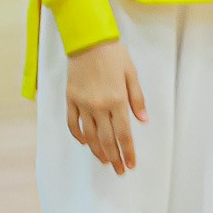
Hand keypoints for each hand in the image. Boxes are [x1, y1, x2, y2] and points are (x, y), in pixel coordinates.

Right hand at [65, 39, 146, 174]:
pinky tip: (85, 143)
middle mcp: (98, 106)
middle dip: (114, 157)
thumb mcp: (132, 74)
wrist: (88, 43)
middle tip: (119, 170)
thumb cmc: (114, 56)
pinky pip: (72, 123)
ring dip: (97, 151)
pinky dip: (78, 136)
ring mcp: (82, 104)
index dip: (127, 151)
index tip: (130, 164)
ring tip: (105, 161)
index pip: (123, 133)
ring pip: (89, 135)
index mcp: (117, 100)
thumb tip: (143, 120)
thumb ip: (137, 99)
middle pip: (106, 139)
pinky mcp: (70, 100)